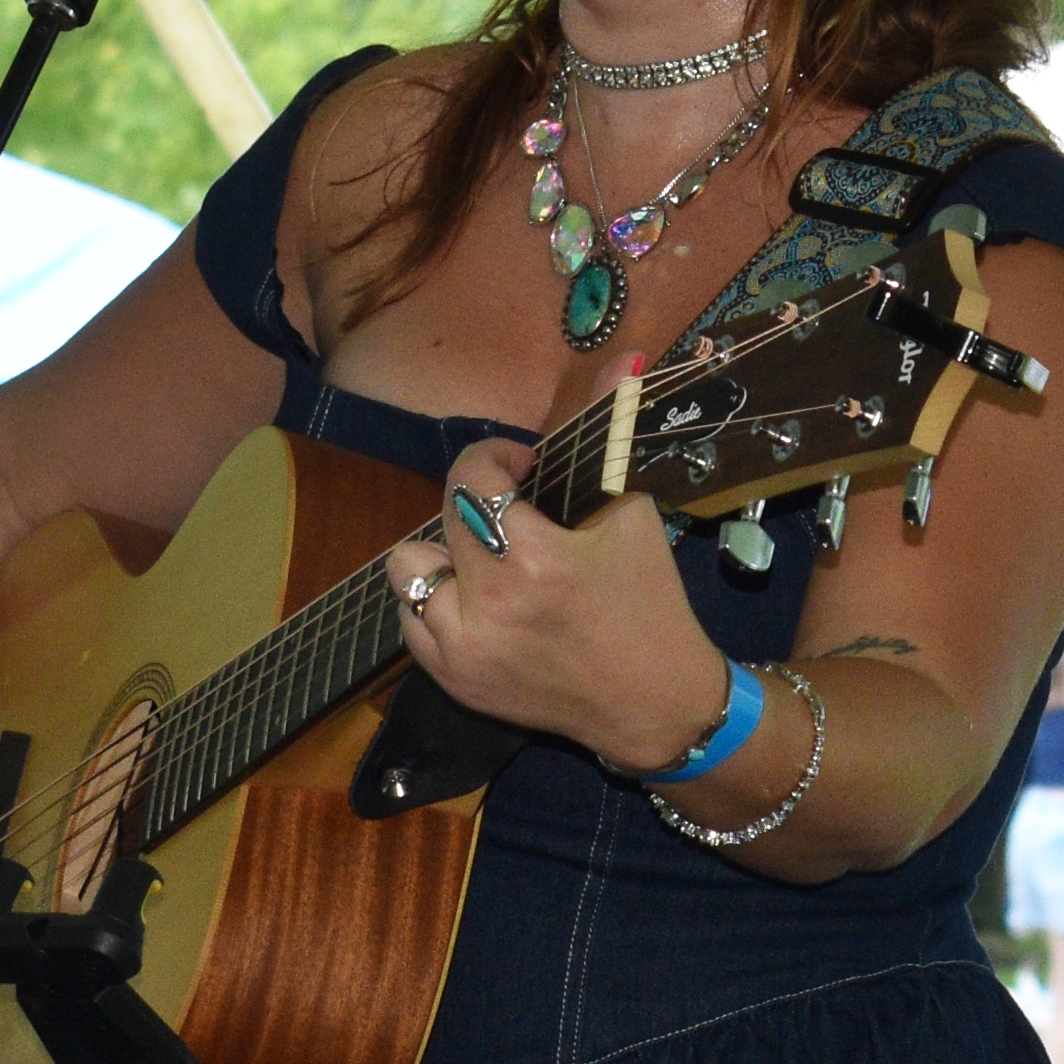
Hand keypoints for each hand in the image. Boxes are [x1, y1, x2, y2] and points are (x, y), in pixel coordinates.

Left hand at [398, 440, 722, 775]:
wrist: (654, 704)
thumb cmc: (649, 604)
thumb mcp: (633, 513)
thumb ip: (609, 436)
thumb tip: (623, 360)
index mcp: (533, 560)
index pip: (472, 478)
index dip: (492, 457)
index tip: (521, 468)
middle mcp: (486, 606)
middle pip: (443, 517)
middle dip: (475, 502)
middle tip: (512, 516)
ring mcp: (462, 649)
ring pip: (409, 571)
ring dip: (444, 555)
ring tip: (486, 563)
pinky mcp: (453, 681)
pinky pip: (410, 620)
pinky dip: (435, 603)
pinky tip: (475, 602)